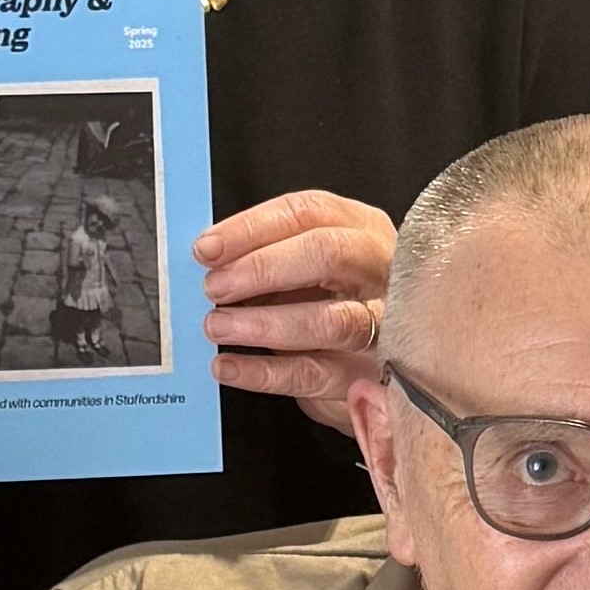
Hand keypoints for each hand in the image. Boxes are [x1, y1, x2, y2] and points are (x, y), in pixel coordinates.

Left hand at [196, 188, 390, 432]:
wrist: (360, 367)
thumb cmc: (327, 304)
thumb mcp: (302, 269)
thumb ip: (266, 256)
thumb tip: (210, 260)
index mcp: (362, 230)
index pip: (309, 213)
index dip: (252, 228)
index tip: (208, 248)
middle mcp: (379, 271)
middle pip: (329, 253)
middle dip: (263, 268)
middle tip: (215, 286)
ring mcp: (381, 324)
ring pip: (330, 320)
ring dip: (264, 323)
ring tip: (218, 326)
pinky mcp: (364, 376)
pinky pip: (313, 373)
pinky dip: (264, 371)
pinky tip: (229, 366)